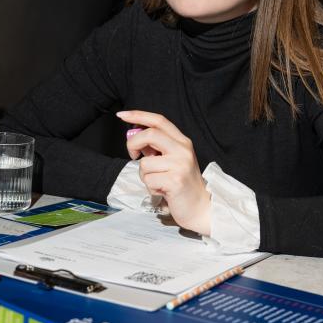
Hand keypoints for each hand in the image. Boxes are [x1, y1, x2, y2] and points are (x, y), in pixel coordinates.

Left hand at [116, 110, 210, 235]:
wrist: (201, 207)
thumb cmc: (182, 184)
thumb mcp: (173, 160)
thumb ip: (157, 147)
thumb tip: (134, 136)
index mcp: (182, 142)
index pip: (159, 121)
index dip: (138, 115)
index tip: (121, 115)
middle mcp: (183, 150)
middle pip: (150, 134)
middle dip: (133, 143)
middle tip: (133, 155)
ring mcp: (180, 165)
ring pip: (145, 163)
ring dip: (145, 176)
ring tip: (159, 183)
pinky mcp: (175, 181)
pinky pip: (148, 180)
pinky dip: (151, 188)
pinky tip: (162, 191)